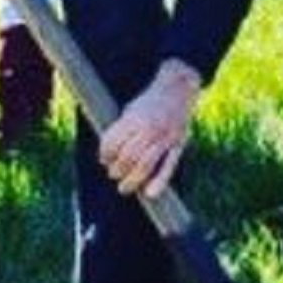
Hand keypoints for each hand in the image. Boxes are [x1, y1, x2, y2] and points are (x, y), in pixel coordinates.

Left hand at [99, 59, 201, 197]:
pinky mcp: (178, 143)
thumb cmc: (150, 101)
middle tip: (113, 173)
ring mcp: (165, 136)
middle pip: (127, 157)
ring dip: (131, 180)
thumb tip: (107, 153)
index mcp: (134, 117)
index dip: (105, 154)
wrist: (178, 88)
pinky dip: (159, 182)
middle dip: (116, 170)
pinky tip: (149, 194)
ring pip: (145, 165)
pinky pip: (169, 166)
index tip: (104, 159)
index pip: (113, 143)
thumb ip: (121, 130)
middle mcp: (150, 128)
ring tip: (124, 187)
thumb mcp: (131, 109)